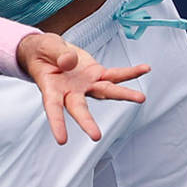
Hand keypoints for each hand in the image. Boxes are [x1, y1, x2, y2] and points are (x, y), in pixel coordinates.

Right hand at [16, 33, 149, 144]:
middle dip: (87, 122)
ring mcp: (86, 85)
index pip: (53, 108)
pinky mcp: (97, 75)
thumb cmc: (42, 52)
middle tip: (95, 136)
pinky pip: (115, 75)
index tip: (61, 139)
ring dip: (123, 95)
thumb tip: (71, 62)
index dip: (57, 123)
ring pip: (105, 92)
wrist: (48, 50)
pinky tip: (144, 69)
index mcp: (52, 88)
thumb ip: (58, 54)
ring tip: (140, 98)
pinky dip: (129, 73)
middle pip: (80, 108)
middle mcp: (71, 91)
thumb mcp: (45, 47)